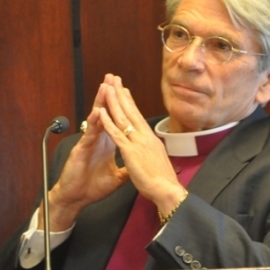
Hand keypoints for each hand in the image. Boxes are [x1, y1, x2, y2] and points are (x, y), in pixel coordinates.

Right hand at [42, 75, 128, 230]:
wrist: (76, 198)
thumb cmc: (92, 187)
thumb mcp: (117, 177)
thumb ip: (128, 167)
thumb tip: (140, 163)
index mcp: (108, 143)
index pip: (116, 120)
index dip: (122, 107)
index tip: (128, 91)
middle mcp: (98, 139)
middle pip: (106, 113)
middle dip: (110, 96)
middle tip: (114, 78)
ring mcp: (88, 143)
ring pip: (96, 119)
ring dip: (101, 102)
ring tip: (105, 86)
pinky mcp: (80, 150)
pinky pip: (88, 134)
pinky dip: (93, 123)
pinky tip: (97, 113)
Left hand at [98, 74, 187, 216]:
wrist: (168, 190)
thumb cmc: (164, 180)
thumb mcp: (158, 162)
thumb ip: (151, 153)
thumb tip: (151, 150)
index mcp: (151, 139)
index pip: (138, 116)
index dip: (130, 102)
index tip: (124, 91)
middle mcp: (145, 136)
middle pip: (131, 111)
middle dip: (121, 94)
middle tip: (114, 79)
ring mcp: (138, 142)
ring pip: (123, 117)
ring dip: (113, 101)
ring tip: (106, 87)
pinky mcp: (130, 152)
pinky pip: (116, 133)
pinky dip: (108, 121)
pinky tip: (101, 111)